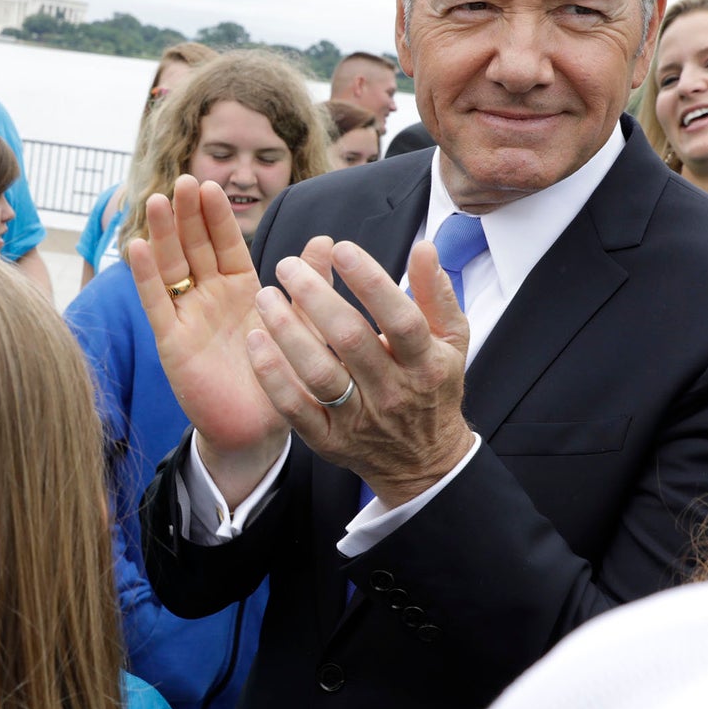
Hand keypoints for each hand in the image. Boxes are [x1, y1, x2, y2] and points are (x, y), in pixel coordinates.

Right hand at [129, 177, 332, 502]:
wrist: (258, 429)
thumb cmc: (281, 377)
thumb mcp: (302, 326)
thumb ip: (310, 285)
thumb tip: (326, 240)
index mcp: (241, 288)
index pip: (225, 243)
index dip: (215, 215)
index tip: (209, 184)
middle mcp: (210, 297)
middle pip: (193, 247)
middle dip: (186, 214)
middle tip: (182, 180)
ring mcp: (187, 316)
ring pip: (171, 268)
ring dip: (161, 235)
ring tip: (154, 201)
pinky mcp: (172, 342)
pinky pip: (157, 304)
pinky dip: (145, 276)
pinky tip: (136, 246)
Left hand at [248, 238, 473, 507]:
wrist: (424, 462)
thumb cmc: (434, 387)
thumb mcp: (451, 341)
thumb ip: (436, 294)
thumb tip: (424, 247)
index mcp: (426, 363)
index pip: (400, 318)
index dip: (371, 282)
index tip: (341, 249)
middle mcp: (392, 391)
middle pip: (350, 340)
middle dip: (316, 297)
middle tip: (287, 265)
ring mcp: (358, 419)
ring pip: (319, 373)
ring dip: (288, 332)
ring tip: (265, 296)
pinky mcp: (329, 440)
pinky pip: (294, 408)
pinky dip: (272, 376)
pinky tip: (256, 341)